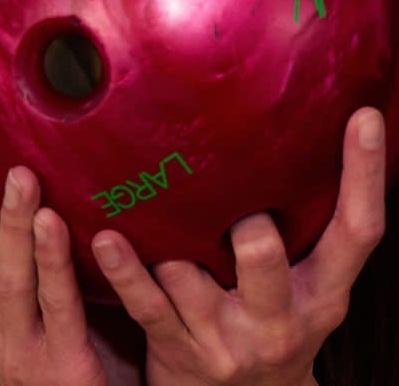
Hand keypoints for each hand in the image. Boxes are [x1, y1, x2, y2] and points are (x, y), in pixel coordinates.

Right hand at [0, 94, 111, 385]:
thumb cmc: (69, 343)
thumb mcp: (27, 286)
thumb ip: (13, 232)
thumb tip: (4, 147)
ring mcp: (20, 338)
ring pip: (2, 275)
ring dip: (7, 221)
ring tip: (20, 172)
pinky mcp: (64, 365)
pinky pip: (58, 307)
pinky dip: (55, 264)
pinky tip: (57, 222)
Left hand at [95, 106, 385, 385]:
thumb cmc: (265, 320)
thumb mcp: (300, 283)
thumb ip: (295, 226)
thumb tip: (283, 132)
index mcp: (322, 291)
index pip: (357, 230)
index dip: (364, 174)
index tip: (362, 118)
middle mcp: (281, 317)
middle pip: (265, 257)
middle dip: (242, 225)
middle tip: (225, 192)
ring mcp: (229, 337)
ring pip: (192, 275)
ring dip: (166, 241)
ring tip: (128, 200)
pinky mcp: (181, 349)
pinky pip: (146, 304)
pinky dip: (124, 270)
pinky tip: (104, 238)